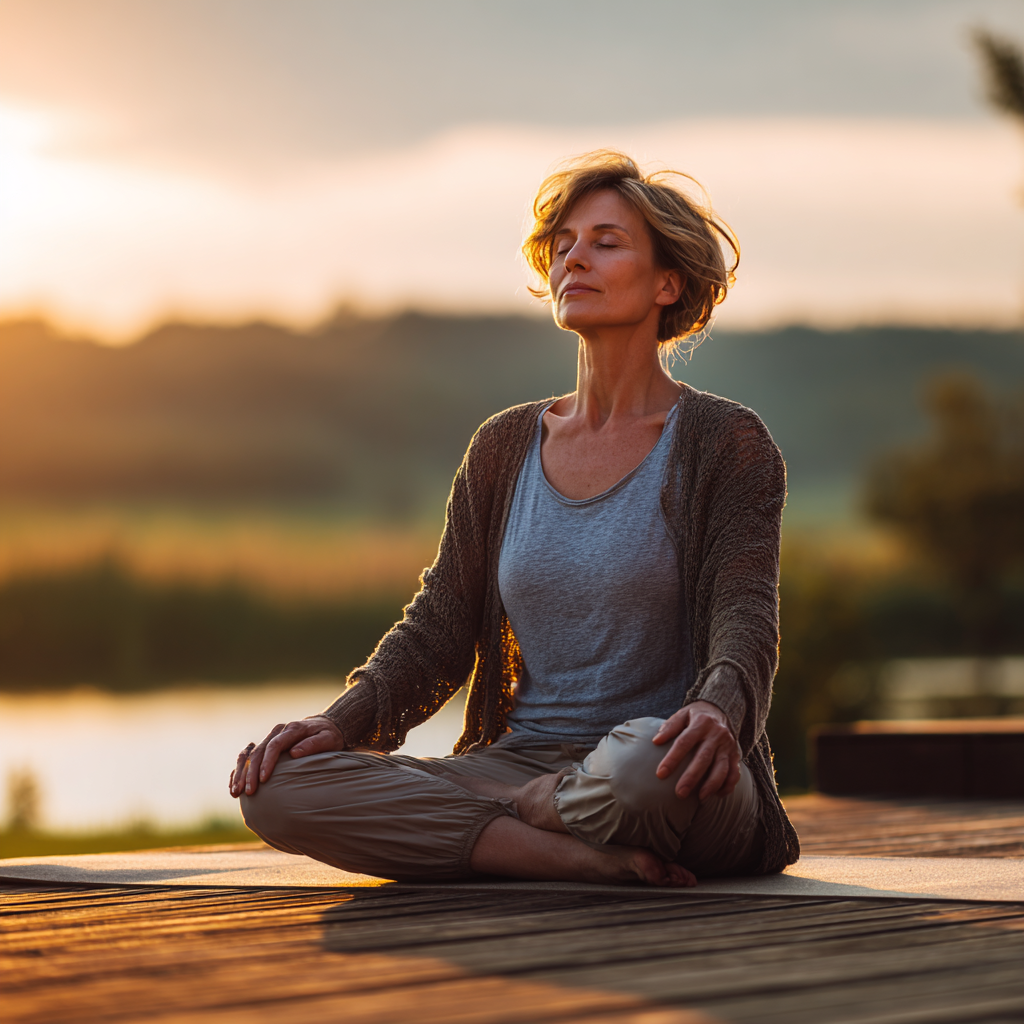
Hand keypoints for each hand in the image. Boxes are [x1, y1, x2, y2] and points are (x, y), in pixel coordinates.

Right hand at [229, 716, 344, 797]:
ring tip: (235, 792)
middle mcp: (277, 732)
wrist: (325, 726)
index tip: (263, 779)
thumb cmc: (328, 735)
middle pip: (258, 752)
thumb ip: (313, 744)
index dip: (267, 762)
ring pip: (249, 754)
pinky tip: (234, 786)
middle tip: (248, 792)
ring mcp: (270, 738)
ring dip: (240, 773)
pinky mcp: (266, 746)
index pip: (274, 745)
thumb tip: (294, 753)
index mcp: (291, 729)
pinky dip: (239, 771)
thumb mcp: (328, 739)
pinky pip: (247, 757)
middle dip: (250, 772)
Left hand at [652, 701, 740, 800]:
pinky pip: (734, 773)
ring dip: (711, 785)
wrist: (722, 711)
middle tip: (680, 793)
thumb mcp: (683, 714)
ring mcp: (728, 745)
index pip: (684, 742)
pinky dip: (727, 786)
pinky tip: (717, 795)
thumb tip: (656, 741)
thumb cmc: (696, 716)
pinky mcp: (735, 755)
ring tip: (700, 798)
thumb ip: (670, 727)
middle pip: (703, 758)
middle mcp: (716, 734)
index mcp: (701, 723)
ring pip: (722, 768)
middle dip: (691, 777)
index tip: (661, 774)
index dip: (672, 759)